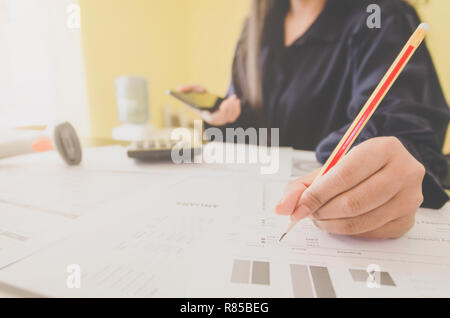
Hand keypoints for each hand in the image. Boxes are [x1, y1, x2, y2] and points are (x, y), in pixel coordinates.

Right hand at [178, 84, 240, 125]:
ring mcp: (221, 120)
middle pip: (222, 117)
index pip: (211, 118)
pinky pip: (234, 115)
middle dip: (227, 109)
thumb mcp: (196, 90)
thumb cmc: (202, 95)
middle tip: (231, 99)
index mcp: (205, 115)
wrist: (211, 99)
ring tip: (233, 98)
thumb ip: (188, 89)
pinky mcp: (228, 118)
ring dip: (232, 107)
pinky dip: (236, 108)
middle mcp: (213, 120)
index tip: (222, 105)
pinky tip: (236, 100)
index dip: (218, 114)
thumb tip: (178, 88)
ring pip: (229, 117)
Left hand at [275, 137, 424, 238]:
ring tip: (321, 216)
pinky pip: (369, 233)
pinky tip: (339, 221)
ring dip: (332, 223)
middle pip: (354, 201)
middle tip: (309, 212)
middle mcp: (404, 172)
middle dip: (323, 211)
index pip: (345, 174)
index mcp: (384, 149)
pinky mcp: (407, 221)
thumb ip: (301, 185)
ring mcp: (409, 199)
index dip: (318, 193)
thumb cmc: (356, 168)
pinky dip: (347, 231)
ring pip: (361, 221)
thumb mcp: (330, 168)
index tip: (300, 204)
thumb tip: (281, 208)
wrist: (387, 170)